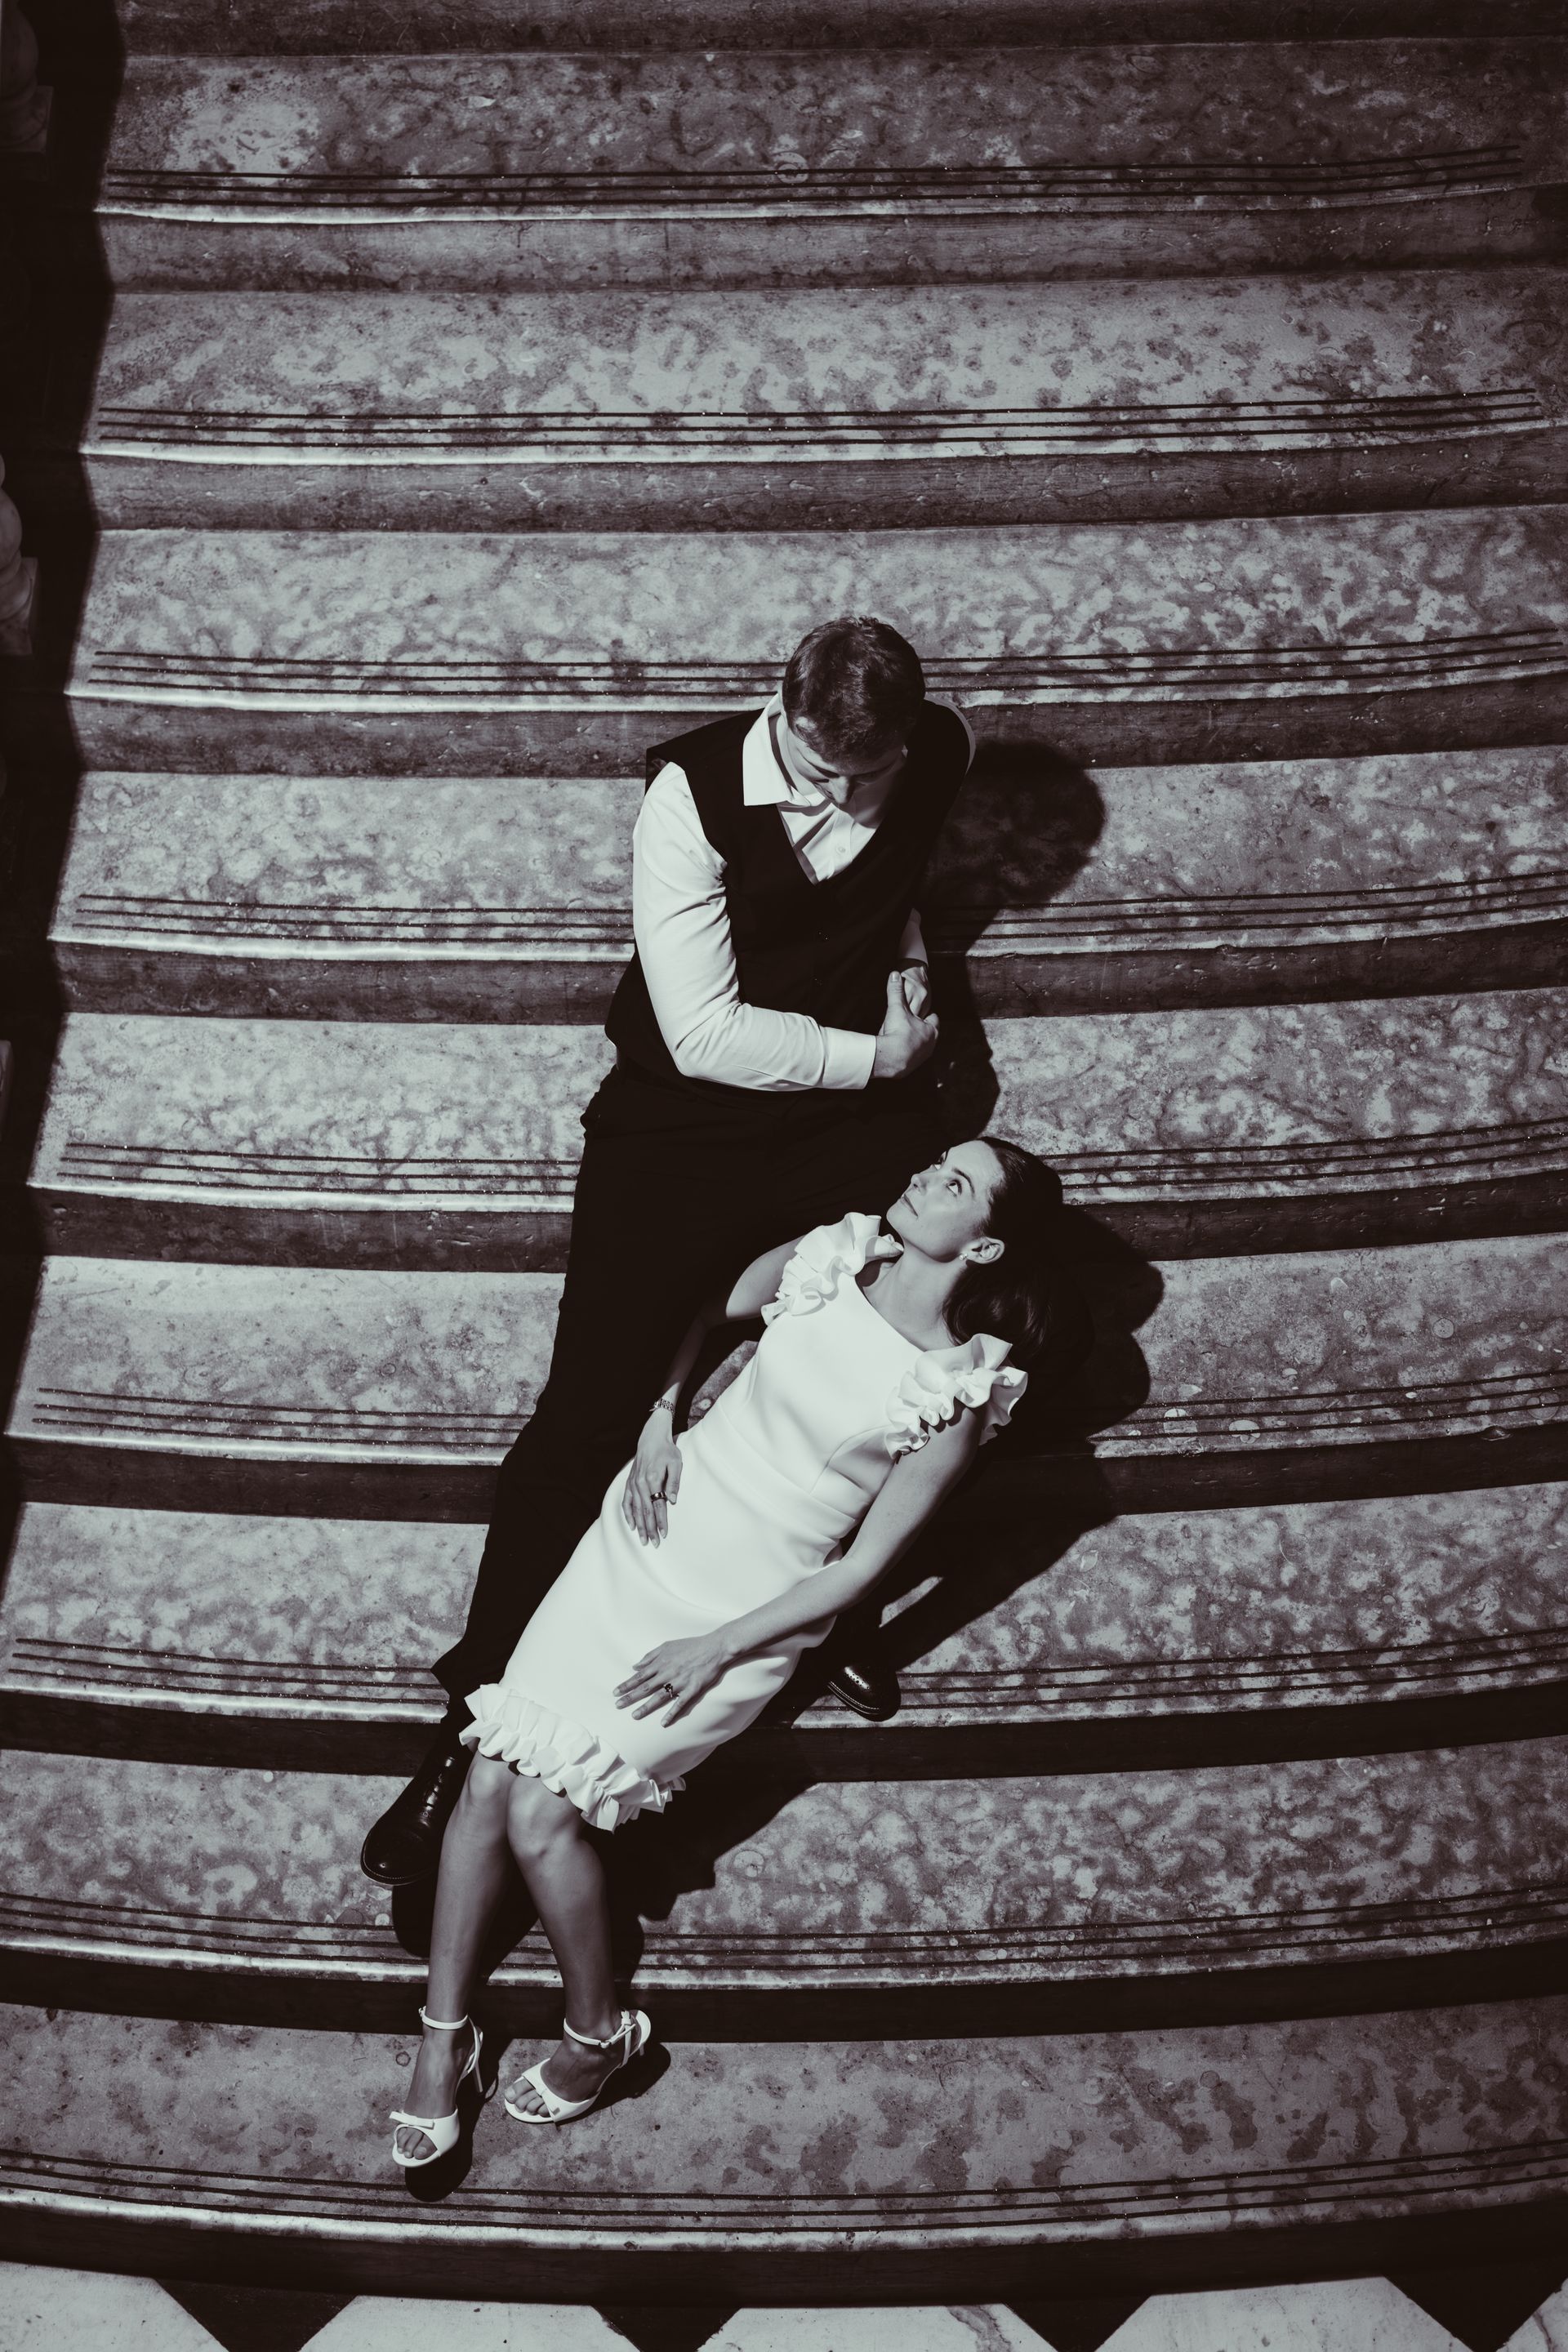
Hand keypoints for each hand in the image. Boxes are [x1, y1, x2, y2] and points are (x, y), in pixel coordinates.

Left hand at [615, 1634, 730, 1723]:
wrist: (714, 1648)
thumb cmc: (690, 1646)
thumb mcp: (667, 1646)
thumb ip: (650, 1656)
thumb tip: (635, 1666)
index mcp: (661, 1663)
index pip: (639, 1676)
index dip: (627, 1685)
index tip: (615, 1692)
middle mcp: (667, 1673)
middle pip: (645, 1688)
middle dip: (630, 1697)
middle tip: (617, 1705)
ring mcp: (679, 1682)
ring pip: (659, 1697)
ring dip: (646, 1707)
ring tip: (634, 1716)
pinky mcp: (692, 1689)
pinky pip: (680, 1704)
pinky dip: (671, 1713)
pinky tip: (663, 1722)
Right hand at [623, 1412, 681, 1544]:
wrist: (651, 1437)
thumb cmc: (667, 1450)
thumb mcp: (676, 1463)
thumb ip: (674, 1482)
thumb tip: (672, 1501)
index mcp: (653, 1479)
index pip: (658, 1505)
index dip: (661, 1521)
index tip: (664, 1534)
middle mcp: (641, 1483)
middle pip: (645, 1511)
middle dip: (650, 1529)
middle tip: (654, 1544)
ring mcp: (633, 1484)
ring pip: (635, 1509)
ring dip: (639, 1526)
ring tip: (643, 1540)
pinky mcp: (629, 1483)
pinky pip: (626, 1501)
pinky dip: (628, 1514)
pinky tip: (632, 1525)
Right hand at [872, 966, 938, 1079]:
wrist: (890, 1059)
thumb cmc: (897, 1032)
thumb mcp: (896, 1008)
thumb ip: (896, 991)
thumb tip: (894, 974)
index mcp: (932, 1029)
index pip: (933, 1018)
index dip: (926, 1014)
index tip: (918, 1012)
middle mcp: (931, 1044)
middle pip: (928, 1033)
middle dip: (920, 1028)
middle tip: (910, 1023)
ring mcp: (923, 1057)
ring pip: (921, 1045)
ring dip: (913, 1041)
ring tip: (902, 1037)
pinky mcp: (913, 1066)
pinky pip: (912, 1056)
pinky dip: (907, 1052)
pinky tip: (896, 1049)